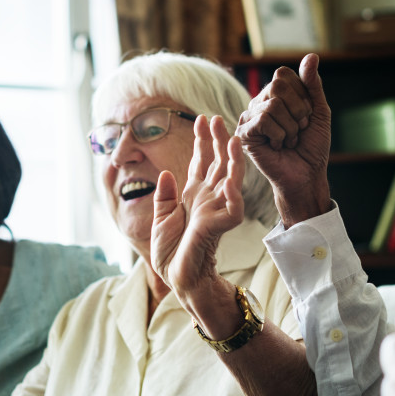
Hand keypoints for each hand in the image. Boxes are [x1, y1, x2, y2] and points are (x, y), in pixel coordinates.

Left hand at [151, 115, 244, 294]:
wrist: (177, 277)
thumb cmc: (171, 252)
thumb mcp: (161, 219)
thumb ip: (165, 196)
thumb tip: (166, 172)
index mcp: (193, 196)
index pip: (200, 163)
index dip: (202, 142)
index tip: (201, 119)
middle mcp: (208, 199)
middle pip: (217, 164)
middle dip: (217, 141)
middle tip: (216, 118)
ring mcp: (217, 211)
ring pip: (231, 179)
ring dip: (232, 158)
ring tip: (232, 138)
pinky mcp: (222, 225)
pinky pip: (233, 206)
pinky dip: (234, 192)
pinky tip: (232, 176)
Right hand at [235, 53, 331, 225]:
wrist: (307, 174)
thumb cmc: (312, 145)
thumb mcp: (319, 111)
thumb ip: (312, 84)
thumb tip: (311, 56)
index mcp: (275, 94)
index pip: (284, 75)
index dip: (302, 95)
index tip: (307, 116)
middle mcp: (259, 102)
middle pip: (277, 86)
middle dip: (298, 110)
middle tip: (299, 129)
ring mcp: (249, 117)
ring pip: (273, 105)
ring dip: (291, 127)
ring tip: (289, 140)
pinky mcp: (244, 133)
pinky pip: (264, 121)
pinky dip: (280, 136)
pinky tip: (278, 146)